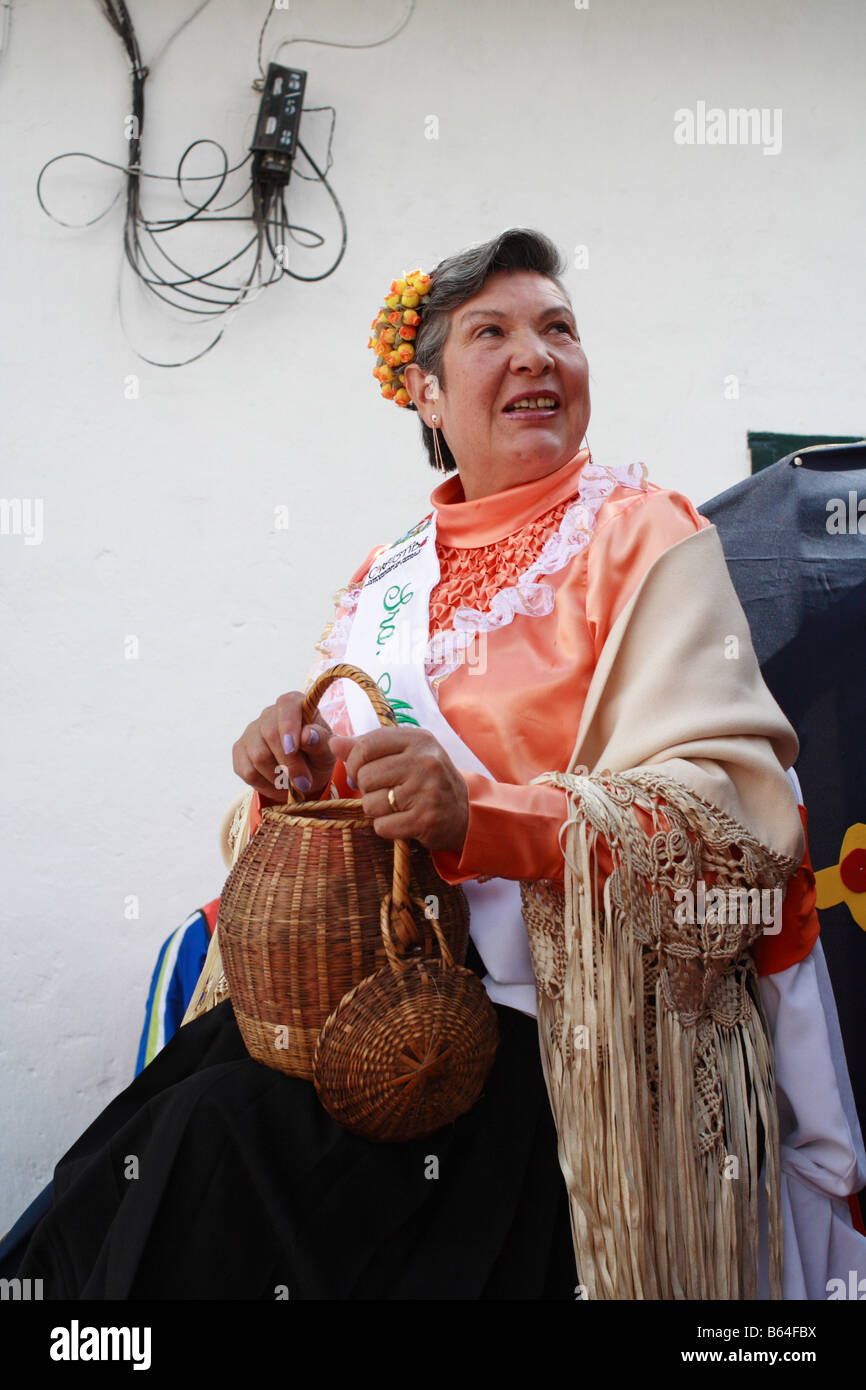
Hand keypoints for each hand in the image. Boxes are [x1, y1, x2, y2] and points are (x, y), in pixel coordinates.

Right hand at [232, 692, 335, 802]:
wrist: (303, 775)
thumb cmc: (317, 756)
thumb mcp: (327, 750)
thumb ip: (320, 741)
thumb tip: (307, 734)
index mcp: (294, 704)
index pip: (287, 705)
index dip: (289, 726)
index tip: (294, 749)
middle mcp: (269, 714)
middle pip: (270, 734)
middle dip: (289, 763)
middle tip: (304, 783)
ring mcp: (251, 732)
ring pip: (258, 756)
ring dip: (279, 777)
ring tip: (294, 785)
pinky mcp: (240, 751)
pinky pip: (247, 771)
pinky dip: (266, 785)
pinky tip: (278, 785)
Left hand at [328, 727, 468, 855]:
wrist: (465, 813)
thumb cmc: (428, 780)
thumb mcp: (404, 754)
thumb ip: (368, 747)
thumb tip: (332, 742)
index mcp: (418, 739)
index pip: (366, 745)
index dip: (354, 762)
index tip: (360, 771)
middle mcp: (424, 761)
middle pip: (365, 776)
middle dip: (366, 788)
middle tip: (383, 792)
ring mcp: (426, 791)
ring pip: (370, 803)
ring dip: (376, 810)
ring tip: (395, 806)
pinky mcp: (425, 820)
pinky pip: (382, 826)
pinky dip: (386, 827)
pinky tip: (402, 821)